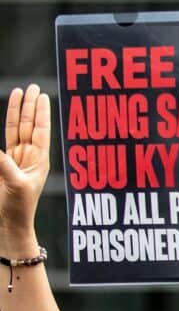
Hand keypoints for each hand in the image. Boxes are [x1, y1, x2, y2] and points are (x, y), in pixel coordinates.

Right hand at [0, 84, 50, 251]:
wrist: (9, 224)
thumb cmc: (18, 209)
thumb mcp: (15, 186)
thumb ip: (5, 167)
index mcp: (39, 161)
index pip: (41, 131)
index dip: (41, 112)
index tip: (43, 95)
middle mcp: (30, 157)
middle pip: (30, 125)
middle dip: (31, 106)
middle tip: (33, 86)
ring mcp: (17, 159)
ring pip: (17, 130)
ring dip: (18, 112)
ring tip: (21, 93)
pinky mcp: (4, 164)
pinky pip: (6, 140)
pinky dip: (6, 127)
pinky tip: (9, 116)